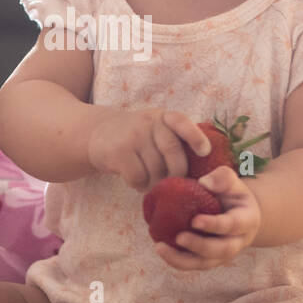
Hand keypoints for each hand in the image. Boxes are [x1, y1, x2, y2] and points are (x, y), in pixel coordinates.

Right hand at [87, 108, 212, 190]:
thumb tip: (200, 171)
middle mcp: (148, 122)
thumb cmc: (137, 138)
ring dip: (155, 183)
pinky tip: (136, 182)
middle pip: (172, 151)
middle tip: (175, 184)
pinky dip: (139, 185)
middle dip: (177, 173)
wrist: (98, 134)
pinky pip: (137, 177)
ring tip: (150, 183)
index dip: (196, 137)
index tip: (205, 152)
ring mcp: (132, 136)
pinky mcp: (118, 152)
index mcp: (163, 117)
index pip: (182, 122)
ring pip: (155, 169)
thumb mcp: (156, 129)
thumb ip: (175, 140)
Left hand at [156, 165, 261, 270]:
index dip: (215, 225)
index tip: (195, 220)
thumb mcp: (232, 182)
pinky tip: (160, 249)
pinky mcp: (209, 260)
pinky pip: (193, 264)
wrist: (235, 212)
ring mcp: (223, 254)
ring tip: (160, 248)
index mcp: (247, 221)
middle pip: (221, 250)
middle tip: (179, 237)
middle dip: (199, 246)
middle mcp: (238, 242)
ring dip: (182, 259)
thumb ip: (223, 177)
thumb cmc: (230, 194)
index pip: (233, 225)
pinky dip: (176, 260)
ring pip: (205, 263)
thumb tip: (204, 183)